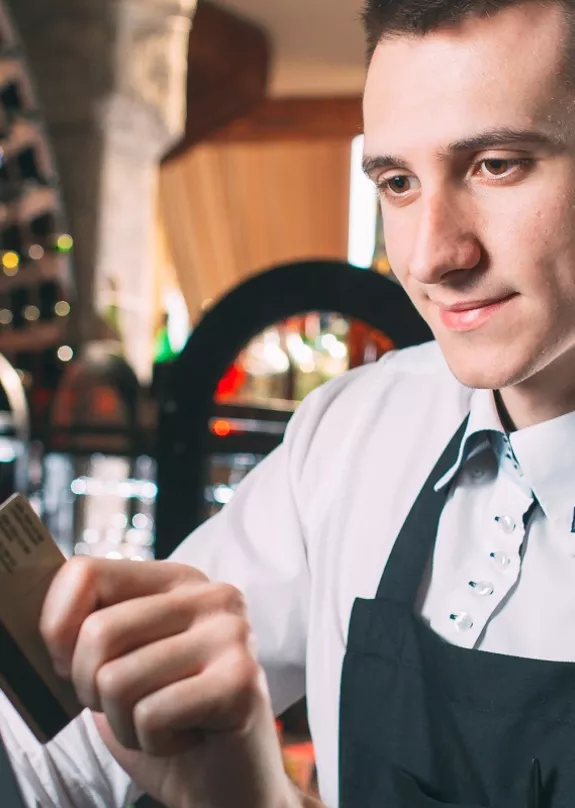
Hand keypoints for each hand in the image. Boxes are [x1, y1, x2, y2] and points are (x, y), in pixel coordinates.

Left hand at [40, 557, 292, 807]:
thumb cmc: (166, 722)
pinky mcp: (241, 680)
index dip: (57, 628)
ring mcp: (232, 633)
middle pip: (98, 631)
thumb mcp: (117, 664)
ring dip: (124, 723)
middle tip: (127, 707)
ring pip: (117, 679)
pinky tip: (186, 737)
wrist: (226, 784)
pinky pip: (151, 714)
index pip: (85, 572)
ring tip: (161, 724)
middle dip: (91, 689)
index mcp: (177, 580)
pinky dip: (153, 742)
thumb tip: (41, 625)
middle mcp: (211, 595)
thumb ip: (89, 631)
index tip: (72, 665)